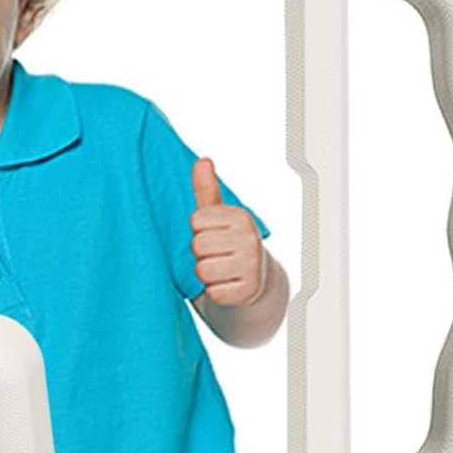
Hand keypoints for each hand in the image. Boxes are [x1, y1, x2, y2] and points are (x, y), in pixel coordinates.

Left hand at [190, 157, 264, 305]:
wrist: (255, 281)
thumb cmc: (228, 244)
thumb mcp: (217, 215)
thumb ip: (206, 189)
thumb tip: (203, 160)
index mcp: (241, 217)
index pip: (196, 221)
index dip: (197, 232)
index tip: (211, 235)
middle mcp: (250, 239)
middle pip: (198, 246)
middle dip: (200, 253)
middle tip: (214, 255)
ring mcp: (251, 266)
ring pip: (203, 270)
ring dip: (205, 274)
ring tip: (219, 270)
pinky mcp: (247, 291)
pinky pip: (213, 292)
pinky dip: (214, 292)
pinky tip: (225, 285)